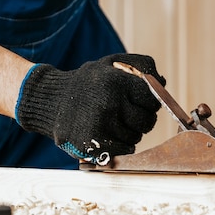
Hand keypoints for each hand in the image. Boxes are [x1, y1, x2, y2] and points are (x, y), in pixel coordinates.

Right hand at [15, 54, 164, 163]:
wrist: (51, 100)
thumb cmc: (87, 82)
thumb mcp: (111, 63)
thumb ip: (141, 66)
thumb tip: (162, 82)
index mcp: (115, 81)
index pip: (152, 99)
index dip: (150, 102)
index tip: (141, 102)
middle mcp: (108, 103)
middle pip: (146, 122)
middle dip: (141, 119)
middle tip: (127, 114)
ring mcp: (99, 126)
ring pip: (135, 137)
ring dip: (129, 133)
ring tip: (112, 122)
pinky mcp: (92, 144)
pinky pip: (123, 151)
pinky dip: (120, 146)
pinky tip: (108, 134)